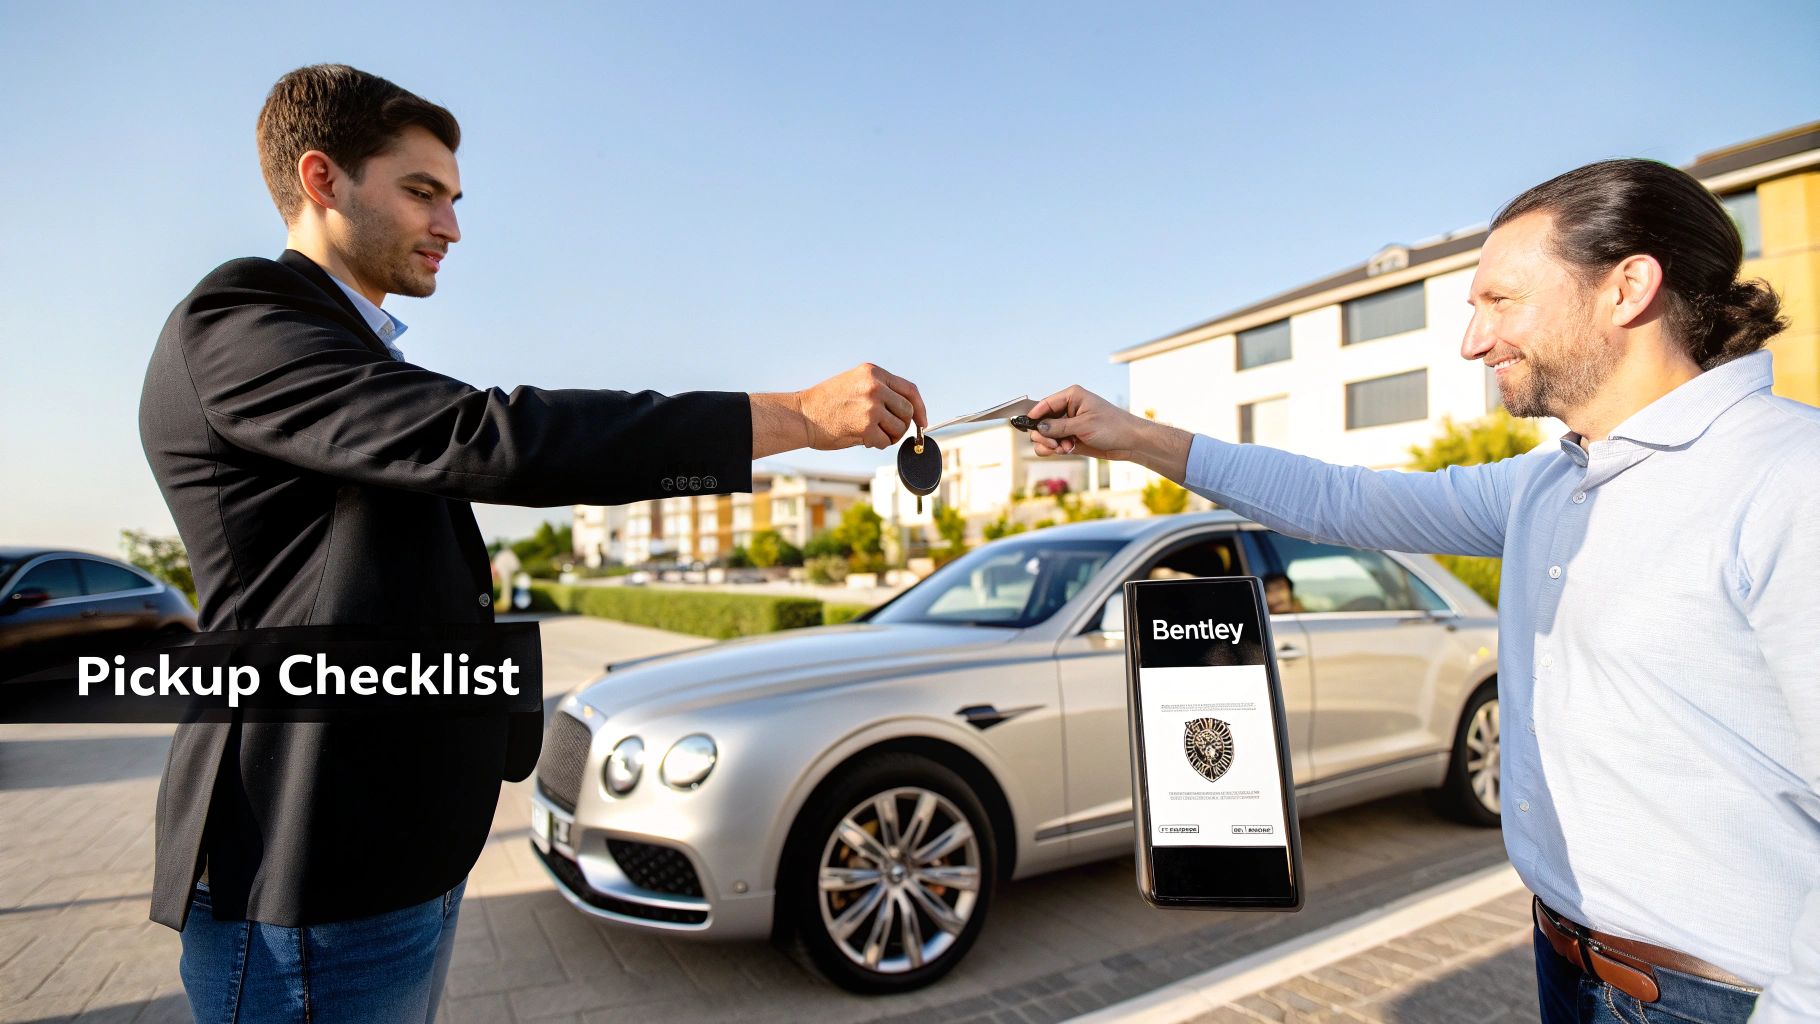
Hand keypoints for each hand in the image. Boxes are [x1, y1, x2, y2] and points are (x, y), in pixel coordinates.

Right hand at [798, 363, 926, 449]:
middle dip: (902, 425)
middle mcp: (875, 386)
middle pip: (908, 411)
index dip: (920, 408)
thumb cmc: (826, 403)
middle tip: (888, 432)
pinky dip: (878, 445)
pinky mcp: (866, 426)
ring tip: (872, 434)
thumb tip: (908, 411)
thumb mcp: (854, 383)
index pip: (910, 389)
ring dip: (890, 436)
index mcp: (873, 372)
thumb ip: (880, 390)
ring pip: (899, 428)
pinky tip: (864, 440)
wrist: (802, 414)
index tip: (922, 421)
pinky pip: (885, 441)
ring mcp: (871, 406)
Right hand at [1027, 385, 1191, 480]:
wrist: (1129, 442)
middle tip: (1054, 444)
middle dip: (1044, 435)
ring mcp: (1067, 425)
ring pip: (1043, 435)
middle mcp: (1066, 409)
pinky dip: (1053, 449)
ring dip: (1049, 444)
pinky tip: (1065, 450)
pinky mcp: (1069, 439)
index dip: (1034, 415)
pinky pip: (1051, 444)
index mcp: (1071, 396)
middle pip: (1040, 421)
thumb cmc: (1112, 427)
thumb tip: (1037, 428)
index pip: (1044, 403)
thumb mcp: (1084, 425)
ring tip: (1062, 448)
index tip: (1024, 425)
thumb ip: (1058, 427)